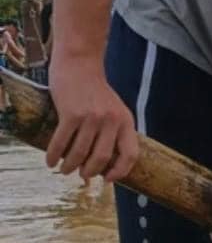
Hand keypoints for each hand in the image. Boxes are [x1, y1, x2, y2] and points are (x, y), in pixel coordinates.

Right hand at [46, 57, 139, 180]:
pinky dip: (54, 155)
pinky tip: (50, 161)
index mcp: (126, 121)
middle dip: (89, 172)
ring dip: (69, 167)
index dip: (120, 171)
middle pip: (101, 158)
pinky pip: (61, 142)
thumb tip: (101, 166)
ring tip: (64, 170)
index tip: (107, 179)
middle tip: (81, 175)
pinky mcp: (71, 113)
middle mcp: (111, 120)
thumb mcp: (114, 109)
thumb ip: (112, 132)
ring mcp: (91, 116)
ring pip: (80, 153)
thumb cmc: (94, 91)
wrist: (79, 63)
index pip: (130, 154)